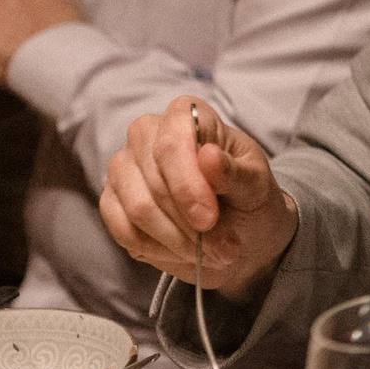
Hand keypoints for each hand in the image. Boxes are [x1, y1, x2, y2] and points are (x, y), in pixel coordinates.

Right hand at [98, 95, 297, 297]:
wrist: (241, 231)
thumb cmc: (249, 198)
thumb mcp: (257, 185)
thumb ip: (236, 172)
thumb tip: (208, 156)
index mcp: (184, 116)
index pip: (171, 143)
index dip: (187, 185)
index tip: (209, 218)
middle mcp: (146, 135)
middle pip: (153, 180)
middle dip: (190, 223)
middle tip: (224, 247)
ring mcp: (123, 168)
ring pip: (138, 209)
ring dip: (179, 241)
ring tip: (211, 252)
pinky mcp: (112, 202)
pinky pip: (124, 230)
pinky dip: (159, 250)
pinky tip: (185, 251)